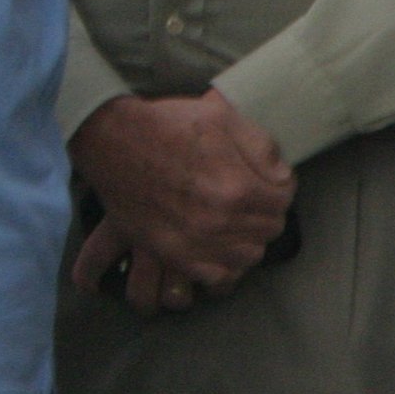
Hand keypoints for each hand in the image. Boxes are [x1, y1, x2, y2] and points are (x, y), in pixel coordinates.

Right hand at [69, 91, 292, 299]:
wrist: (110, 141)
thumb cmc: (165, 125)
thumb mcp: (222, 117)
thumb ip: (262, 146)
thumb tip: (281, 176)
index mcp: (236, 187)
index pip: (283, 199)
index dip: (277, 186)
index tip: (264, 181)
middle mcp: (219, 220)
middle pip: (269, 228)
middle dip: (264, 211)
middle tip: (248, 198)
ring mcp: (194, 241)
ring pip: (249, 255)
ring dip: (248, 238)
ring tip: (234, 221)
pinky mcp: (172, 253)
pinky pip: (218, 277)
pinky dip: (225, 264)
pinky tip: (218, 244)